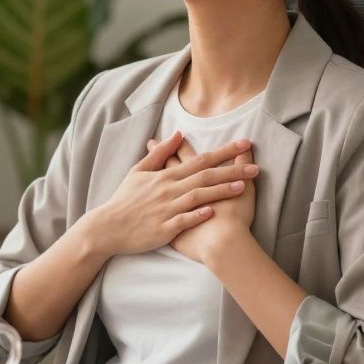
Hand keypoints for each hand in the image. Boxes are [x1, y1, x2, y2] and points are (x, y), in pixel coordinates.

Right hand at [85, 130, 257, 257]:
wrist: (108, 227)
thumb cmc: (124, 199)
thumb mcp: (138, 171)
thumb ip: (160, 153)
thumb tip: (178, 134)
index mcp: (165, 176)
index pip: (199, 159)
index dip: (224, 152)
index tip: (244, 144)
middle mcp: (168, 190)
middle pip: (204, 176)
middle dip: (231, 170)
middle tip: (255, 166)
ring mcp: (167, 209)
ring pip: (198, 197)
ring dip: (220, 191)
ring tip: (242, 187)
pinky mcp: (164, 229)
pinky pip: (184, 221)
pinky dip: (198, 215)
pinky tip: (214, 211)